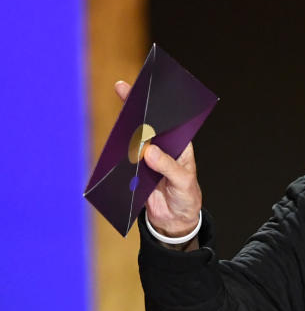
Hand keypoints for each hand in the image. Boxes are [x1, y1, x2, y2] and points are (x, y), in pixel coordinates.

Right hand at [114, 80, 202, 236]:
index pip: (168, 121)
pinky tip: (111, 147)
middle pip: (147, 125)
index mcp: (179, 146)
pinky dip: (116, 153)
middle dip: (135, 108)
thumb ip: (168, 167)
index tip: (147, 90)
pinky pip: (123, 158)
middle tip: (122, 89)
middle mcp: (163, 148)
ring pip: (132, 140)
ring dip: (123, 131)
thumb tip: (148, 151)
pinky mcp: (134, 170)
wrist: (174, 221)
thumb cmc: (186, 197)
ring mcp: (147, 158)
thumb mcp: (183, 182)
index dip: (158, 105)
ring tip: (117, 119)